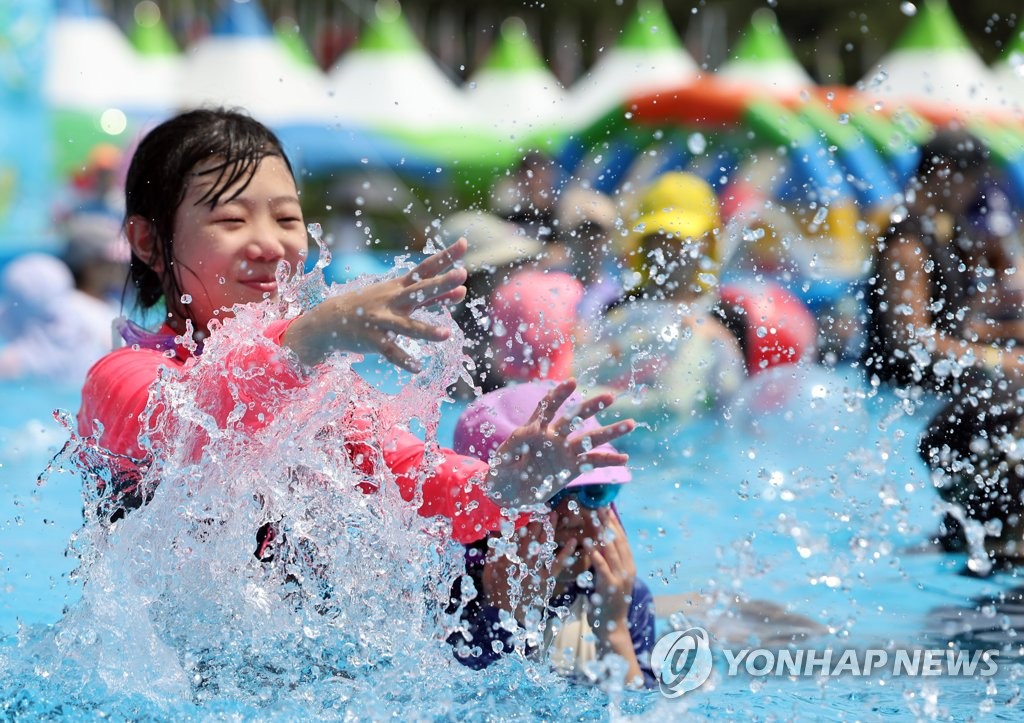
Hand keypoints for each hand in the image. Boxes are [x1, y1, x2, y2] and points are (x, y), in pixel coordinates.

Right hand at [283, 238, 468, 370]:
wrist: (331, 319)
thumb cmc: (373, 306)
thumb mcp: (401, 297)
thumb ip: (433, 296)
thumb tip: (462, 290)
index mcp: (400, 287)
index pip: (426, 268)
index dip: (445, 256)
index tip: (463, 243)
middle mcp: (392, 300)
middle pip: (419, 290)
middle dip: (440, 283)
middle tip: (462, 274)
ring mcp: (381, 320)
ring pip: (406, 326)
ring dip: (426, 330)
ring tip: (446, 335)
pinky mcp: (372, 339)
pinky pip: (390, 351)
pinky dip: (403, 360)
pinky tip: (417, 368)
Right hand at [481, 516, 577, 621]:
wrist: (507, 615)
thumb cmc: (496, 593)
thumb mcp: (488, 571)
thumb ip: (492, 552)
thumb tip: (495, 532)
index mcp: (508, 558)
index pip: (515, 535)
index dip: (520, 520)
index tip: (524, 509)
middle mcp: (523, 561)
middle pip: (531, 537)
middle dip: (536, 521)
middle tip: (541, 507)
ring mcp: (536, 569)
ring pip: (544, 545)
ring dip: (549, 530)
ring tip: (553, 515)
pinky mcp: (546, 578)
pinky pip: (558, 563)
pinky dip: (566, 552)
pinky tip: (573, 541)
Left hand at [486, 379, 634, 508]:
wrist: (508, 492)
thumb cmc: (501, 473)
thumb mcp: (500, 463)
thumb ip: (511, 451)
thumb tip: (526, 438)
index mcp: (534, 430)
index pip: (548, 408)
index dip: (559, 395)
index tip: (573, 383)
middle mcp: (553, 437)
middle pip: (575, 418)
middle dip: (592, 407)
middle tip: (610, 396)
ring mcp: (564, 452)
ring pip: (590, 438)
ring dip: (610, 432)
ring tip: (630, 424)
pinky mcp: (571, 468)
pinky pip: (592, 462)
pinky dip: (608, 460)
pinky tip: (624, 459)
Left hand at [588, 508, 636, 631]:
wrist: (612, 629)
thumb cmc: (608, 603)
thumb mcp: (610, 579)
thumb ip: (608, 563)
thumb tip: (600, 544)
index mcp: (628, 566)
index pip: (621, 539)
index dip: (613, 522)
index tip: (605, 507)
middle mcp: (628, 569)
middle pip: (617, 540)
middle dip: (607, 522)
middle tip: (598, 506)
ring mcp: (621, 578)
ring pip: (611, 550)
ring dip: (601, 533)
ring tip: (593, 518)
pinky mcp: (611, 587)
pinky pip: (602, 566)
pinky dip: (596, 553)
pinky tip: (588, 543)